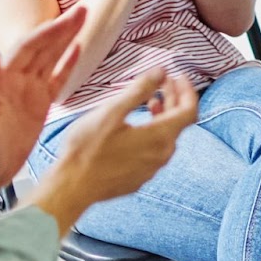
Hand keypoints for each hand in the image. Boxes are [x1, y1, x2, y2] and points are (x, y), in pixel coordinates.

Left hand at [0, 7, 85, 195]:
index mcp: (2, 80)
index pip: (27, 48)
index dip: (47, 32)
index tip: (65, 19)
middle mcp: (17, 81)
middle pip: (43, 47)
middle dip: (62, 28)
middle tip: (82, 11)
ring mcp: (30, 92)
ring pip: (51, 58)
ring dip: (66, 39)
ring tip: (83, 20)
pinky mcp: (40, 105)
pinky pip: (57, 79)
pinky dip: (68, 63)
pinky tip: (77, 49)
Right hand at [25, 67, 197, 234]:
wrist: (70, 189)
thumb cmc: (87, 149)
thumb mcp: (112, 111)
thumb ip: (140, 89)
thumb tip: (162, 71)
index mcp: (159, 137)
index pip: (190, 110)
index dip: (187, 90)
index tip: (178, 76)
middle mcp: (161, 155)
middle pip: (179, 122)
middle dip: (174, 99)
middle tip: (162, 83)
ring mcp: (151, 170)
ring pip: (167, 138)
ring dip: (163, 116)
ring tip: (150, 102)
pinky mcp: (139, 178)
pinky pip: (154, 152)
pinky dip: (153, 134)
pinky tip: (136, 128)